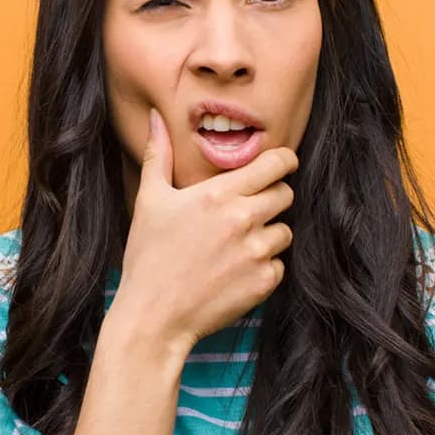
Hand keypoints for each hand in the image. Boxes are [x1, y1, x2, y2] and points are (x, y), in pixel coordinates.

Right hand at [114, 106, 296, 350]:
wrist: (154, 316)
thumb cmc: (148, 256)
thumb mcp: (150, 200)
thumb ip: (159, 154)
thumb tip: (156, 117)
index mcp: (220, 194)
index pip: (276, 163)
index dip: (282, 162)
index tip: (278, 167)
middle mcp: (245, 219)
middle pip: (286, 194)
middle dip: (272, 198)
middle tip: (247, 212)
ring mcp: (257, 253)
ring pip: (285, 232)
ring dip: (268, 235)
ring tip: (235, 247)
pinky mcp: (264, 282)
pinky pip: (280, 265)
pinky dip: (264, 268)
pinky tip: (234, 273)